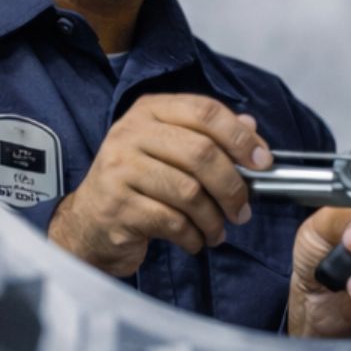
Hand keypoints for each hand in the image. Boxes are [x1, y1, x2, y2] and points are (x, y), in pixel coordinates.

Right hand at [47, 94, 270, 276]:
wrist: (89, 223)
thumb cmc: (137, 184)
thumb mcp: (170, 149)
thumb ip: (209, 134)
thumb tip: (251, 125)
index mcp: (150, 110)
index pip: (204, 111)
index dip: (240, 136)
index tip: (262, 161)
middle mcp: (130, 133)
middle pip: (201, 152)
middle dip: (232, 186)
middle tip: (243, 208)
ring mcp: (120, 168)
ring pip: (189, 191)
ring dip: (214, 218)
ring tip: (217, 230)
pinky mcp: (117, 205)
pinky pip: (172, 221)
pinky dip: (193, 236)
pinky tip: (195, 240)